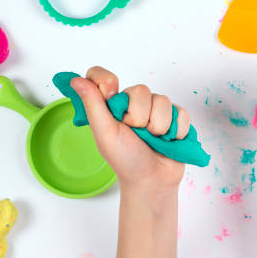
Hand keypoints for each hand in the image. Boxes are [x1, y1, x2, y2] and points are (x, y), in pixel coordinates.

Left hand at [71, 67, 190, 190]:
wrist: (153, 181)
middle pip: (140, 89)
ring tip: (153, 140)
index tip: (111, 95)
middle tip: (136, 134)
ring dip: (159, 126)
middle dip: (140, 116)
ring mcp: (155, 110)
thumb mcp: (104, 134)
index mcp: (111, 106)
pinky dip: (176, 130)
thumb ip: (93, 105)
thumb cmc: (126, 161)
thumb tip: (76, 80)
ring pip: (163, 100)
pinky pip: (180, 112)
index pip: (102, 76)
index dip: (107, 81)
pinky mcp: (174, 117)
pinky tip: (168, 140)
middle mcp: (132, 104)